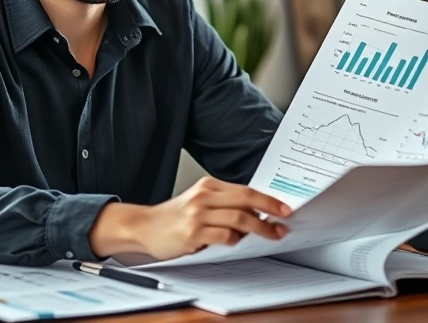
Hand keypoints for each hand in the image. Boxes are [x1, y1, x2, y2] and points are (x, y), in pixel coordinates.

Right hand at [89, 176, 290, 260]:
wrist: (144, 227)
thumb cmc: (174, 217)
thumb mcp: (199, 202)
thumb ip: (224, 204)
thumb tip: (256, 212)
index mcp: (208, 185)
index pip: (245, 189)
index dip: (268, 199)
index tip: (283, 207)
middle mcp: (204, 197)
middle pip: (246, 200)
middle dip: (270, 211)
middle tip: (283, 220)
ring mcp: (198, 214)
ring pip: (239, 219)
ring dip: (260, 228)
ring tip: (271, 234)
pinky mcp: (193, 233)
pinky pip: (224, 236)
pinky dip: (236, 240)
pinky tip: (238, 242)